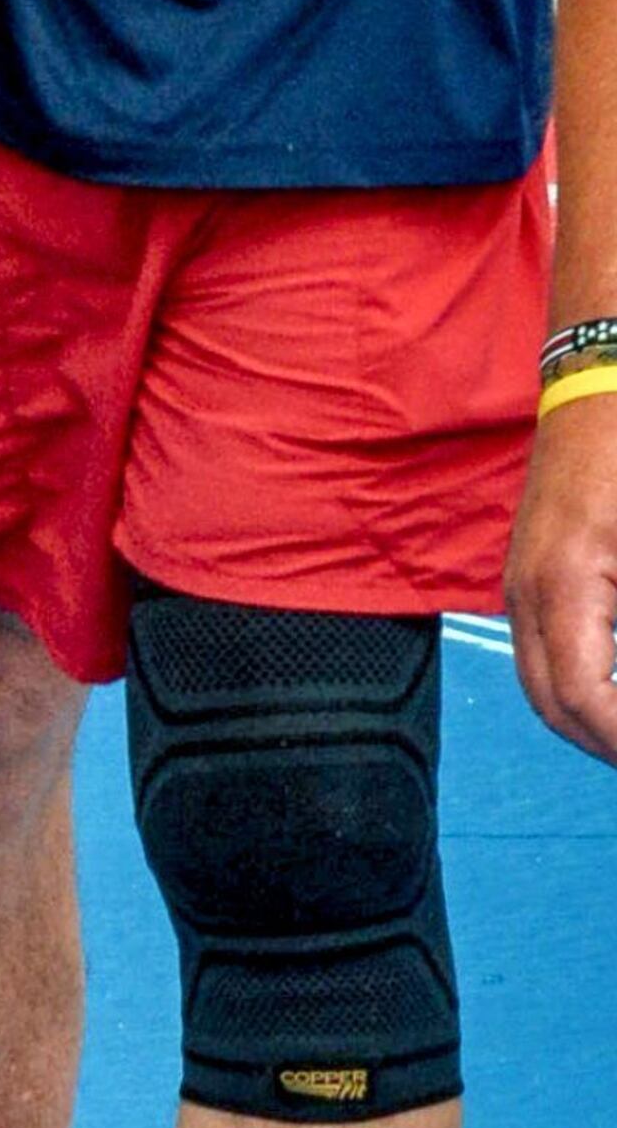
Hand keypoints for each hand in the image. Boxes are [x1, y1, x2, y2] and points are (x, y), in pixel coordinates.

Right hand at [508, 396, 616, 763]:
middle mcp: (527, 592)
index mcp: (562, 584)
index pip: (581, 697)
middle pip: (551, 704)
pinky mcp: (531, 574)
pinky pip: (545, 652)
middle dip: (605, 743)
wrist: (600, 384)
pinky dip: (582, 686)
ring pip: (543, 684)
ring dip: (590, 719)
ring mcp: (521, 584)